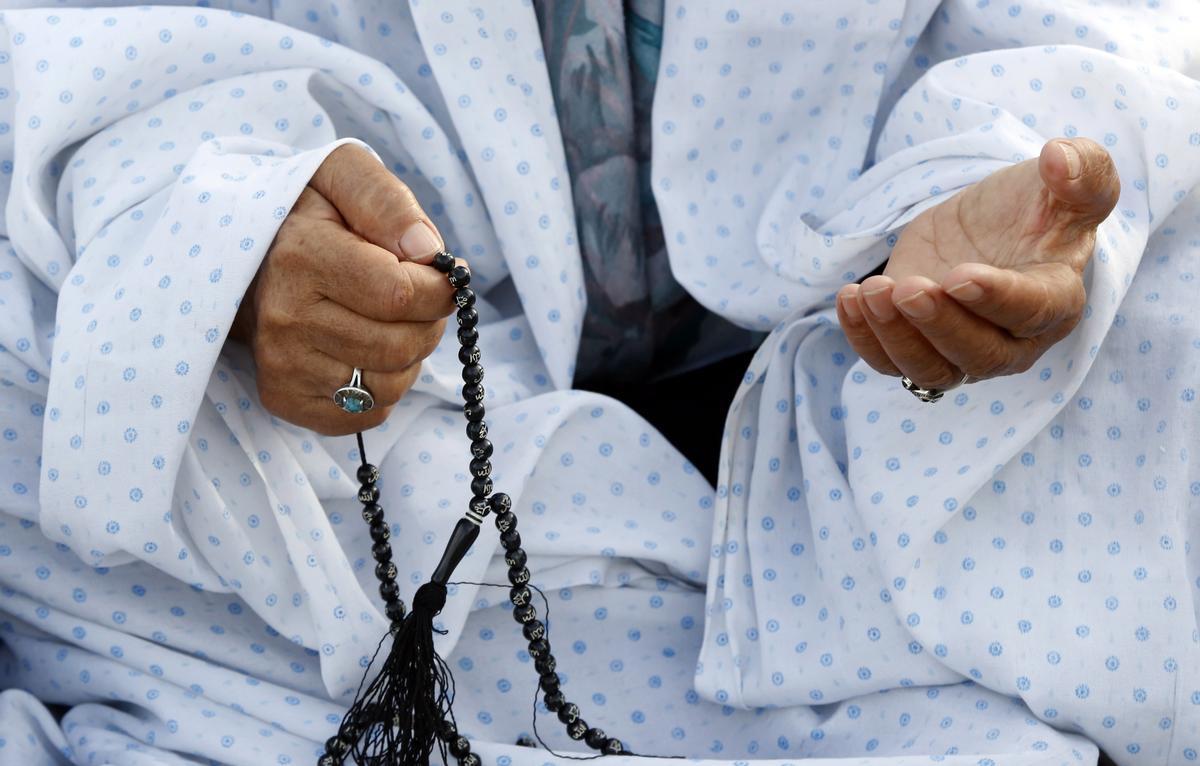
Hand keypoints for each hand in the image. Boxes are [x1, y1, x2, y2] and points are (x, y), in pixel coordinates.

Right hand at [231, 145, 456, 434]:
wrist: (251, 258)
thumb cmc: (312, 215)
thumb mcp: (343, 175)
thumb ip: (387, 202)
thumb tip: (426, 252)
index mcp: (300, 257)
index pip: (403, 295)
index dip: (438, 288)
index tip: (437, 272)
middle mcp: (284, 318)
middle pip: (402, 345)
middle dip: (426, 322)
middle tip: (412, 298)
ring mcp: (281, 364)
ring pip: (390, 384)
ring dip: (406, 355)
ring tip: (382, 321)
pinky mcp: (284, 399)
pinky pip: (367, 413)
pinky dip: (382, 385)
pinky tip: (362, 350)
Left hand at [836, 138, 1119, 390]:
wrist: (993, 225)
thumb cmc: (1040, 206)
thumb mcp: (1070, 179)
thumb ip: (1082, 170)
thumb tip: (1060, 157)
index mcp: (1056, 298)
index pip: (1032, 311)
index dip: (996, 299)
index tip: (959, 276)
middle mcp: (1014, 339)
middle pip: (979, 355)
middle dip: (938, 324)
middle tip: (907, 288)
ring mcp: (963, 349)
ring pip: (931, 369)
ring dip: (896, 337)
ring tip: (871, 291)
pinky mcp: (919, 344)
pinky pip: (891, 362)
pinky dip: (865, 339)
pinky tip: (851, 299)